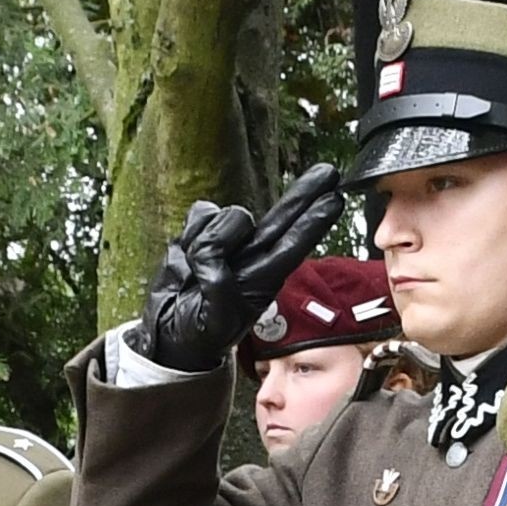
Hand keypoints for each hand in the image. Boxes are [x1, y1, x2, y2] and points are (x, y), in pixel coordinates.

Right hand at [128, 166, 348, 372]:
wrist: (170, 332)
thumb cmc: (199, 332)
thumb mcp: (214, 320)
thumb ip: (218, 286)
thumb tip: (216, 255)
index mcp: (264, 280)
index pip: (293, 245)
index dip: (315, 222)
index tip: (337, 200)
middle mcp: (252, 255)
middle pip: (281, 217)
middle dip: (304, 195)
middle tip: (328, 173)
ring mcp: (228, 243)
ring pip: (227, 216)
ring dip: (209, 239)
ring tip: (197, 273)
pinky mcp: (202, 233)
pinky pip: (200, 214)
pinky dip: (189, 234)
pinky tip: (186, 258)